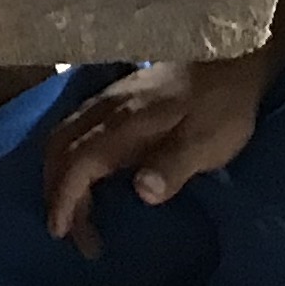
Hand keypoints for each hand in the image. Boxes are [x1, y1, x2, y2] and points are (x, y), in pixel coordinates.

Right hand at [41, 59, 271, 249]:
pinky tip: (87, 170)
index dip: (64, 198)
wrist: (229, 53)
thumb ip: (173, 166)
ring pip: (63, 136)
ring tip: (74, 209)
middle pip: (60, 149)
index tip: (61, 232)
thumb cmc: (221, 106)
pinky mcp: (118, 96)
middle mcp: (105, 110)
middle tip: (68, 231)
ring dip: (59, 173)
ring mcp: (108, 100)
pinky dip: (69, 155)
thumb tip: (142, 193)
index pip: (77, 163)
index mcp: (123, 125)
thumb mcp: (206, 143)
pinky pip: (75, 127)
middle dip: (55, 191)